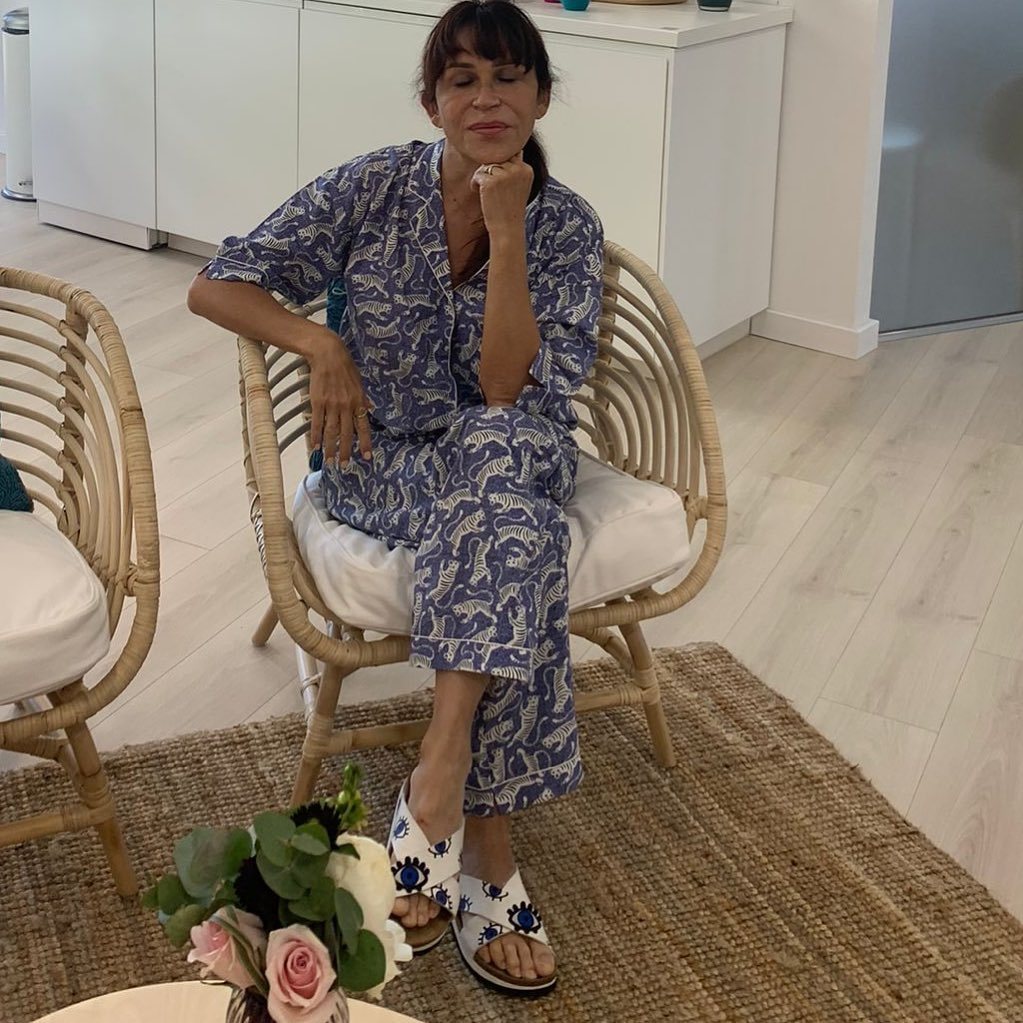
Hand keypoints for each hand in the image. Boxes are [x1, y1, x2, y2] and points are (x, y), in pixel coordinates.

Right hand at [305, 327, 371, 465]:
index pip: (363, 427)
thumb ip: (364, 399)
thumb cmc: (345, 367)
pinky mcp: (317, 402)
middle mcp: (346, 406)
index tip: (367, 457)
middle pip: (347, 434)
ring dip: (330, 448)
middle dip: (346, 451)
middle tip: (344, 466)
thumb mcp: (360, 383)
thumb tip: (371, 409)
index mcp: (358, 402)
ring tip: (329, 461)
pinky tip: (315, 446)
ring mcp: (331, 405)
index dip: (365, 443)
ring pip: (331, 432)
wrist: (328, 354)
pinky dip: (316, 436)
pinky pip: (317, 422)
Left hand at [472, 152, 532, 239]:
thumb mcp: (519, 186)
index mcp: (527, 169)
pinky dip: (475, 184)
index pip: (509, 156)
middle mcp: (518, 169)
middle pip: (496, 160)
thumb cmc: (511, 209)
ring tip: (486, 193)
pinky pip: (478, 175)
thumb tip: (515, 151)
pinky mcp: (491, 181)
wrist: (507, 228)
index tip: (501, 187)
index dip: (501, 170)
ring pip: (486, 166)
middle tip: (492, 190)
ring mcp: (505, 175)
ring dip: (482, 178)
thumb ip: (516, 169)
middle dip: (491, 172)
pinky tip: (481, 195)